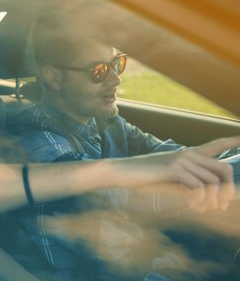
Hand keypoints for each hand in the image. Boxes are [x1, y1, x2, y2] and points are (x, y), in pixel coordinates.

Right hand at [119, 136, 238, 211]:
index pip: (217, 144)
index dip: (233, 140)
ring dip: (213, 200)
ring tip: (204, 209)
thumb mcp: (170, 182)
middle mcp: (188, 153)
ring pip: (213, 181)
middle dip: (228, 190)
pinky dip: (200, 200)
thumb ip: (189, 186)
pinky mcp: (173, 169)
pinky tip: (195, 206)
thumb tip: (208, 199)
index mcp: (188, 154)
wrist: (122, 172)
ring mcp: (181, 160)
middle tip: (220, 206)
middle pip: (224, 168)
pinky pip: (198, 186)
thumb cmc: (144, 178)